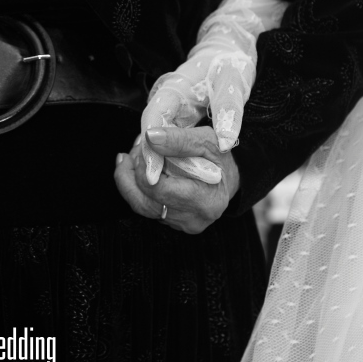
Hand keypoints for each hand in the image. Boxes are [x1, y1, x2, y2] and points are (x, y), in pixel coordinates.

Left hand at [114, 125, 239, 233]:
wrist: (231, 174)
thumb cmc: (222, 156)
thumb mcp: (207, 140)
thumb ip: (179, 139)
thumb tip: (150, 137)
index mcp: (206, 201)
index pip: (160, 189)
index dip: (144, 168)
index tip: (143, 147)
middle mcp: (193, 220)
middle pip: (145, 203)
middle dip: (131, 175)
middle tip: (132, 151)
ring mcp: (182, 224)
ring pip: (141, 206)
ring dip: (131, 181)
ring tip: (133, 157)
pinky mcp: (173, 223)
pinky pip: (147, 207)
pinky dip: (139, 187)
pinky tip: (142, 169)